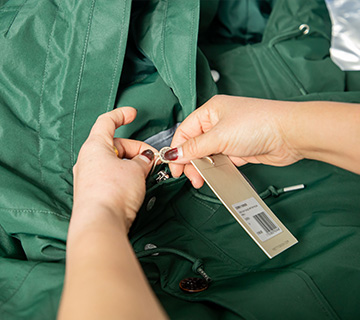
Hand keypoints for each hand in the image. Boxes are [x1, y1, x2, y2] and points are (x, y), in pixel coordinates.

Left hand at [72, 107, 156, 230]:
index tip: (133, 113)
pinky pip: (112, 177)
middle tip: (153, 159)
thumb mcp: (136, 170)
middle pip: (116, 146)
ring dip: (133, 164)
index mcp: (94, 146)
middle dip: (137, 150)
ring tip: (147, 173)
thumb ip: (143, 160)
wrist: (100, 222)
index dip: (121, 115)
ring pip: (115, 163)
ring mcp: (89, 177)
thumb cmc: (113, 192)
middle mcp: (88, 160)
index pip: (106, 122)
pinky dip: (125, 176)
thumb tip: (146, 159)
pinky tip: (137, 184)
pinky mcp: (94, 192)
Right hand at [167, 95, 302, 187]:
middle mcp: (218, 122)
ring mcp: (230, 137)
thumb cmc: (259, 124)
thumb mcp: (219, 136)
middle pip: (195, 145)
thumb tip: (173, 154)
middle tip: (191, 177)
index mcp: (210, 111)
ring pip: (208, 155)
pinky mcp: (239, 149)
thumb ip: (194, 148)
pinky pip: (222, 161)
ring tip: (203, 179)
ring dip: (204, 168)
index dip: (177, 150)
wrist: (290, 135)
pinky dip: (217, 169)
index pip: (185, 131)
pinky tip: (216, 176)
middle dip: (191, 162)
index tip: (174, 167)